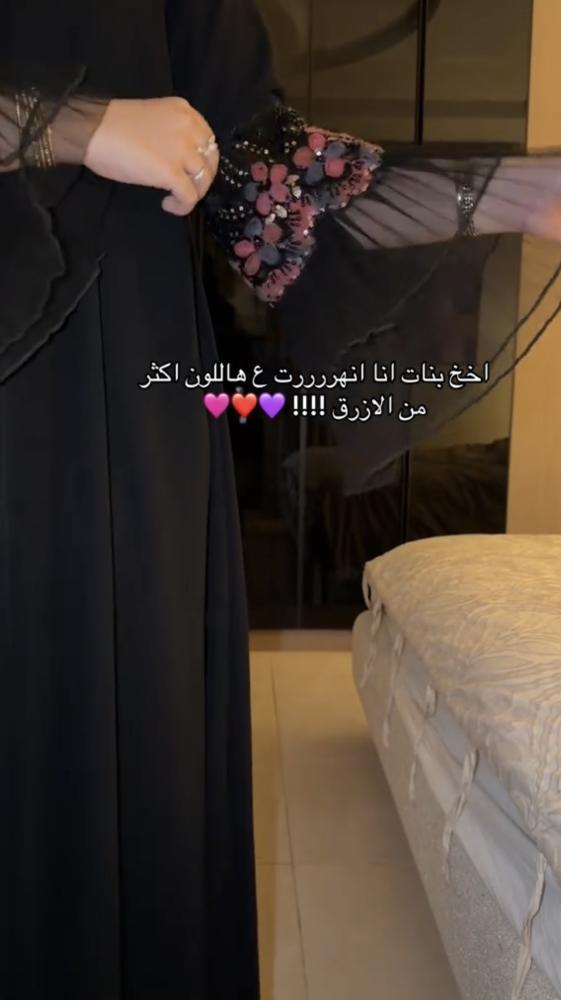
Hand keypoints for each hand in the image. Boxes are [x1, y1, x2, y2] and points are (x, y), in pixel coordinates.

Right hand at [83, 97, 219, 215]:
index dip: (202, 158)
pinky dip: (182, 206)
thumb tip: (176, 155)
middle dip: (202, 177)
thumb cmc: (111, 125)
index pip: (207, 138)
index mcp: (183, 111)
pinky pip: (189, 196)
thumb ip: (170, 131)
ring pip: (204, 179)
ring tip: (174, 197)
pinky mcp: (171, 172)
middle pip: (211, 159)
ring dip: (193, 193)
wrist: (92, 130)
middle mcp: (188, 128)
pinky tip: (168, 204)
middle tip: (186, 187)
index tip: (188, 169)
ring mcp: (182, 150)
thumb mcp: (152, 117)